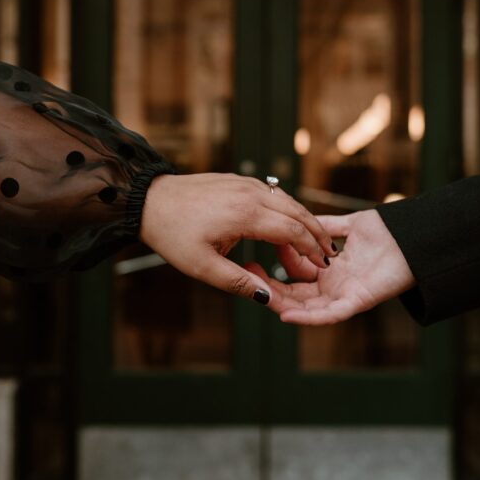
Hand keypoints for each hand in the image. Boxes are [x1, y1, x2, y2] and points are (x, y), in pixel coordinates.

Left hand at [139, 173, 333, 303]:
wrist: (150, 201)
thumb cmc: (173, 235)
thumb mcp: (203, 268)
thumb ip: (239, 283)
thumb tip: (269, 299)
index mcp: (245, 215)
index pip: (292, 230)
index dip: (311, 249)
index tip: (323, 265)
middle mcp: (250, 194)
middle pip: (296, 212)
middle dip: (316, 234)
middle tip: (329, 254)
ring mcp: (245, 184)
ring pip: (287, 201)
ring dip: (304, 221)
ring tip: (315, 242)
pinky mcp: (239, 181)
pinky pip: (273, 195)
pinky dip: (287, 211)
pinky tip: (290, 226)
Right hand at [264, 209, 415, 325]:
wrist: (413, 237)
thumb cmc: (387, 233)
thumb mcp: (348, 226)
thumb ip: (324, 227)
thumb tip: (301, 221)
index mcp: (330, 272)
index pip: (296, 277)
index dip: (275, 270)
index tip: (253, 259)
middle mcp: (335, 288)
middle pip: (297, 296)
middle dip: (271, 290)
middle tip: (248, 279)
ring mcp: (345, 297)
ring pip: (308, 309)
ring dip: (284, 306)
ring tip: (261, 300)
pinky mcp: (357, 302)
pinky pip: (330, 315)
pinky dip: (308, 318)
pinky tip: (286, 315)